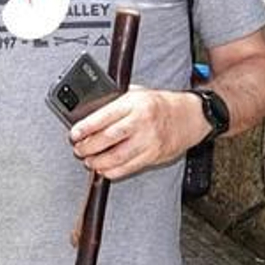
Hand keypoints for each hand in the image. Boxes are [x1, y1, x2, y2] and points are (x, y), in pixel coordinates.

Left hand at [68, 87, 209, 180]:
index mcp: (135, 103)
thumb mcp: (137, 93)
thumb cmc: (161, 104)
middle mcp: (142, 122)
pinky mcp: (154, 155)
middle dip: (88, 147)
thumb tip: (90, 111)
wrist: (191, 116)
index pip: (104, 116)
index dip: (85, 127)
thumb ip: (116, 101)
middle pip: (108, 138)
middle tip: (78, 149)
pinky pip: (129, 167)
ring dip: (98, 162)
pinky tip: (104, 169)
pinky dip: (113, 171)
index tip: (74, 133)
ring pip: (117, 156)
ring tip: (89, 161)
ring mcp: (149, 140)